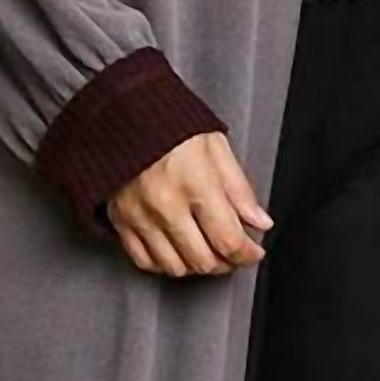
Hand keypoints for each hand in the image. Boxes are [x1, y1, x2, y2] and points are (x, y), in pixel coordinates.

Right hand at [107, 132, 272, 276]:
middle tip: (234, 253)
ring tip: (208, 251)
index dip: (247, 254)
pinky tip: (177, 251)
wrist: (122, 113)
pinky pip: (145, 261)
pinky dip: (165, 264)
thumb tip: (259, 222)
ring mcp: (140, 216)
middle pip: (204, 261)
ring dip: (197, 266)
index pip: (228, 240)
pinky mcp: (120, 220)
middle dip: (226, 263)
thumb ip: (239, 188)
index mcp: (196, 183)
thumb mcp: (215, 146)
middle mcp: (166, 205)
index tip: (254, 252)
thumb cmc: (171, 125)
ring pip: (175, 267)